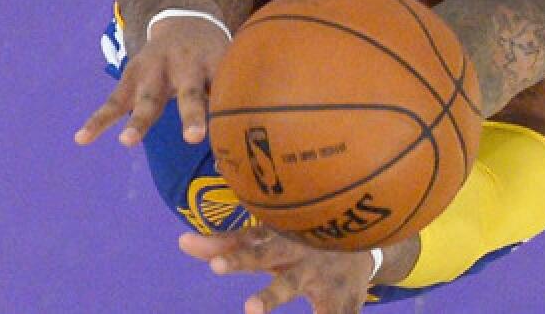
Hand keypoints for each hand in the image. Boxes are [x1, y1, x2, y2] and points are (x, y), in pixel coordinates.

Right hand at [75, 16, 228, 145]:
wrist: (184, 21)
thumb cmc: (214, 55)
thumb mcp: (231, 62)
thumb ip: (237, 91)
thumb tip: (244, 134)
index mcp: (217, 63)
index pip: (227, 86)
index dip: (232, 104)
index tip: (237, 126)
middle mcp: (187, 65)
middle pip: (190, 92)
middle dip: (192, 115)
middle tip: (194, 138)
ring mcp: (156, 70)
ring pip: (148, 98)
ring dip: (139, 121)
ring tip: (127, 141)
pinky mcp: (132, 76)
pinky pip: (114, 101)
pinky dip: (98, 119)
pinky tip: (82, 138)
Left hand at [179, 227, 375, 313]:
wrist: (362, 239)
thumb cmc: (299, 240)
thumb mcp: (267, 239)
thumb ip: (226, 244)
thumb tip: (182, 242)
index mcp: (283, 244)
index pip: (253, 250)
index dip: (235, 257)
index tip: (215, 265)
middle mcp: (306, 262)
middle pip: (283, 277)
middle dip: (268, 291)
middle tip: (250, 308)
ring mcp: (328, 282)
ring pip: (312, 301)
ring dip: (295, 307)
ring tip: (258, 311)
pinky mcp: (347, 302)